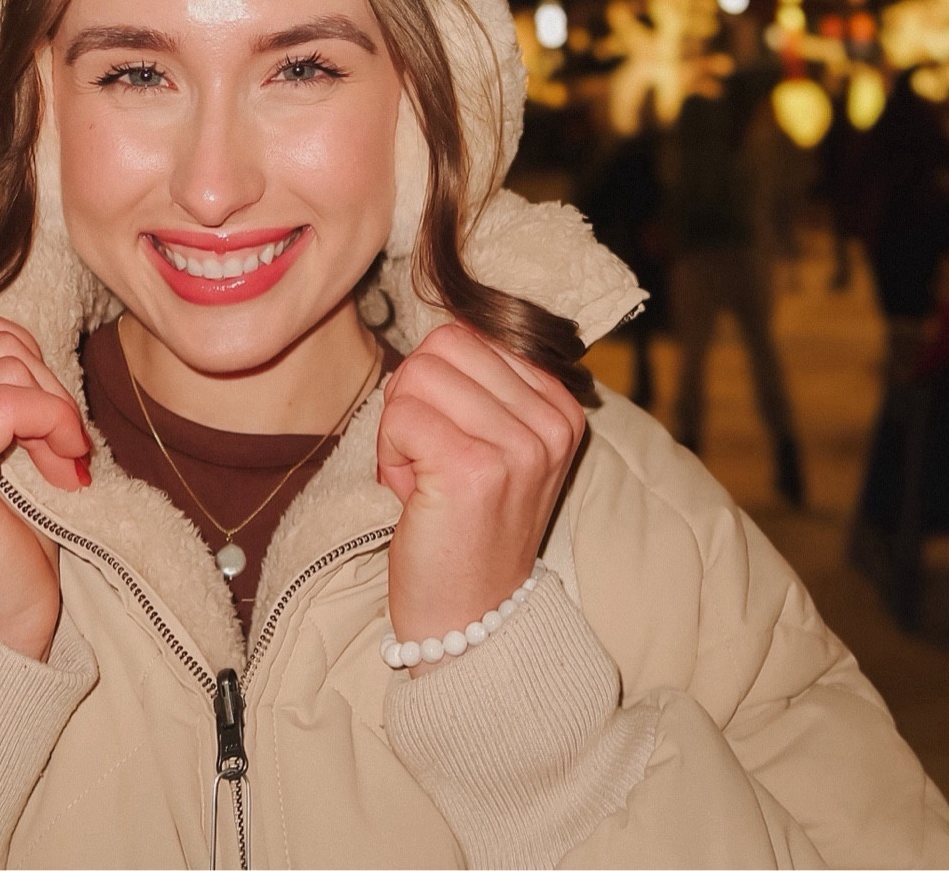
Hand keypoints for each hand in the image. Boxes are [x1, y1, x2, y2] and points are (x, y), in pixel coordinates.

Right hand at [0, 301, 90, 661]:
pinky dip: (53, 423)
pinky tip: (67, 467)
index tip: (45, 409)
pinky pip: (7, 405)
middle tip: (64, 446)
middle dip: (48, 386)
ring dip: (56, 412)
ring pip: (6, 369)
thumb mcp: (2, 443)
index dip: (19, 350)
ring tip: (63, 464)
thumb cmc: (10, 535)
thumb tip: (32, 343)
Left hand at [376, 323, 584, 671]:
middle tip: (425, 458)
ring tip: (422, 480)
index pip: (467, 336)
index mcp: (559, 406)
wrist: (470, 619)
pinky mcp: (475, 469)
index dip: (434, 385)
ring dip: (399, 428)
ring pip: (416, 376)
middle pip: (441, 346)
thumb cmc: (465, 528)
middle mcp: (549, 421)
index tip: (448, 443)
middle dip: (412, 399)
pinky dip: (389, 454)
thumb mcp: (494, 447)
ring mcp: (518, 445)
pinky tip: (413, 496)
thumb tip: (437, 330)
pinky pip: (399, 415)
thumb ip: (478, 387)